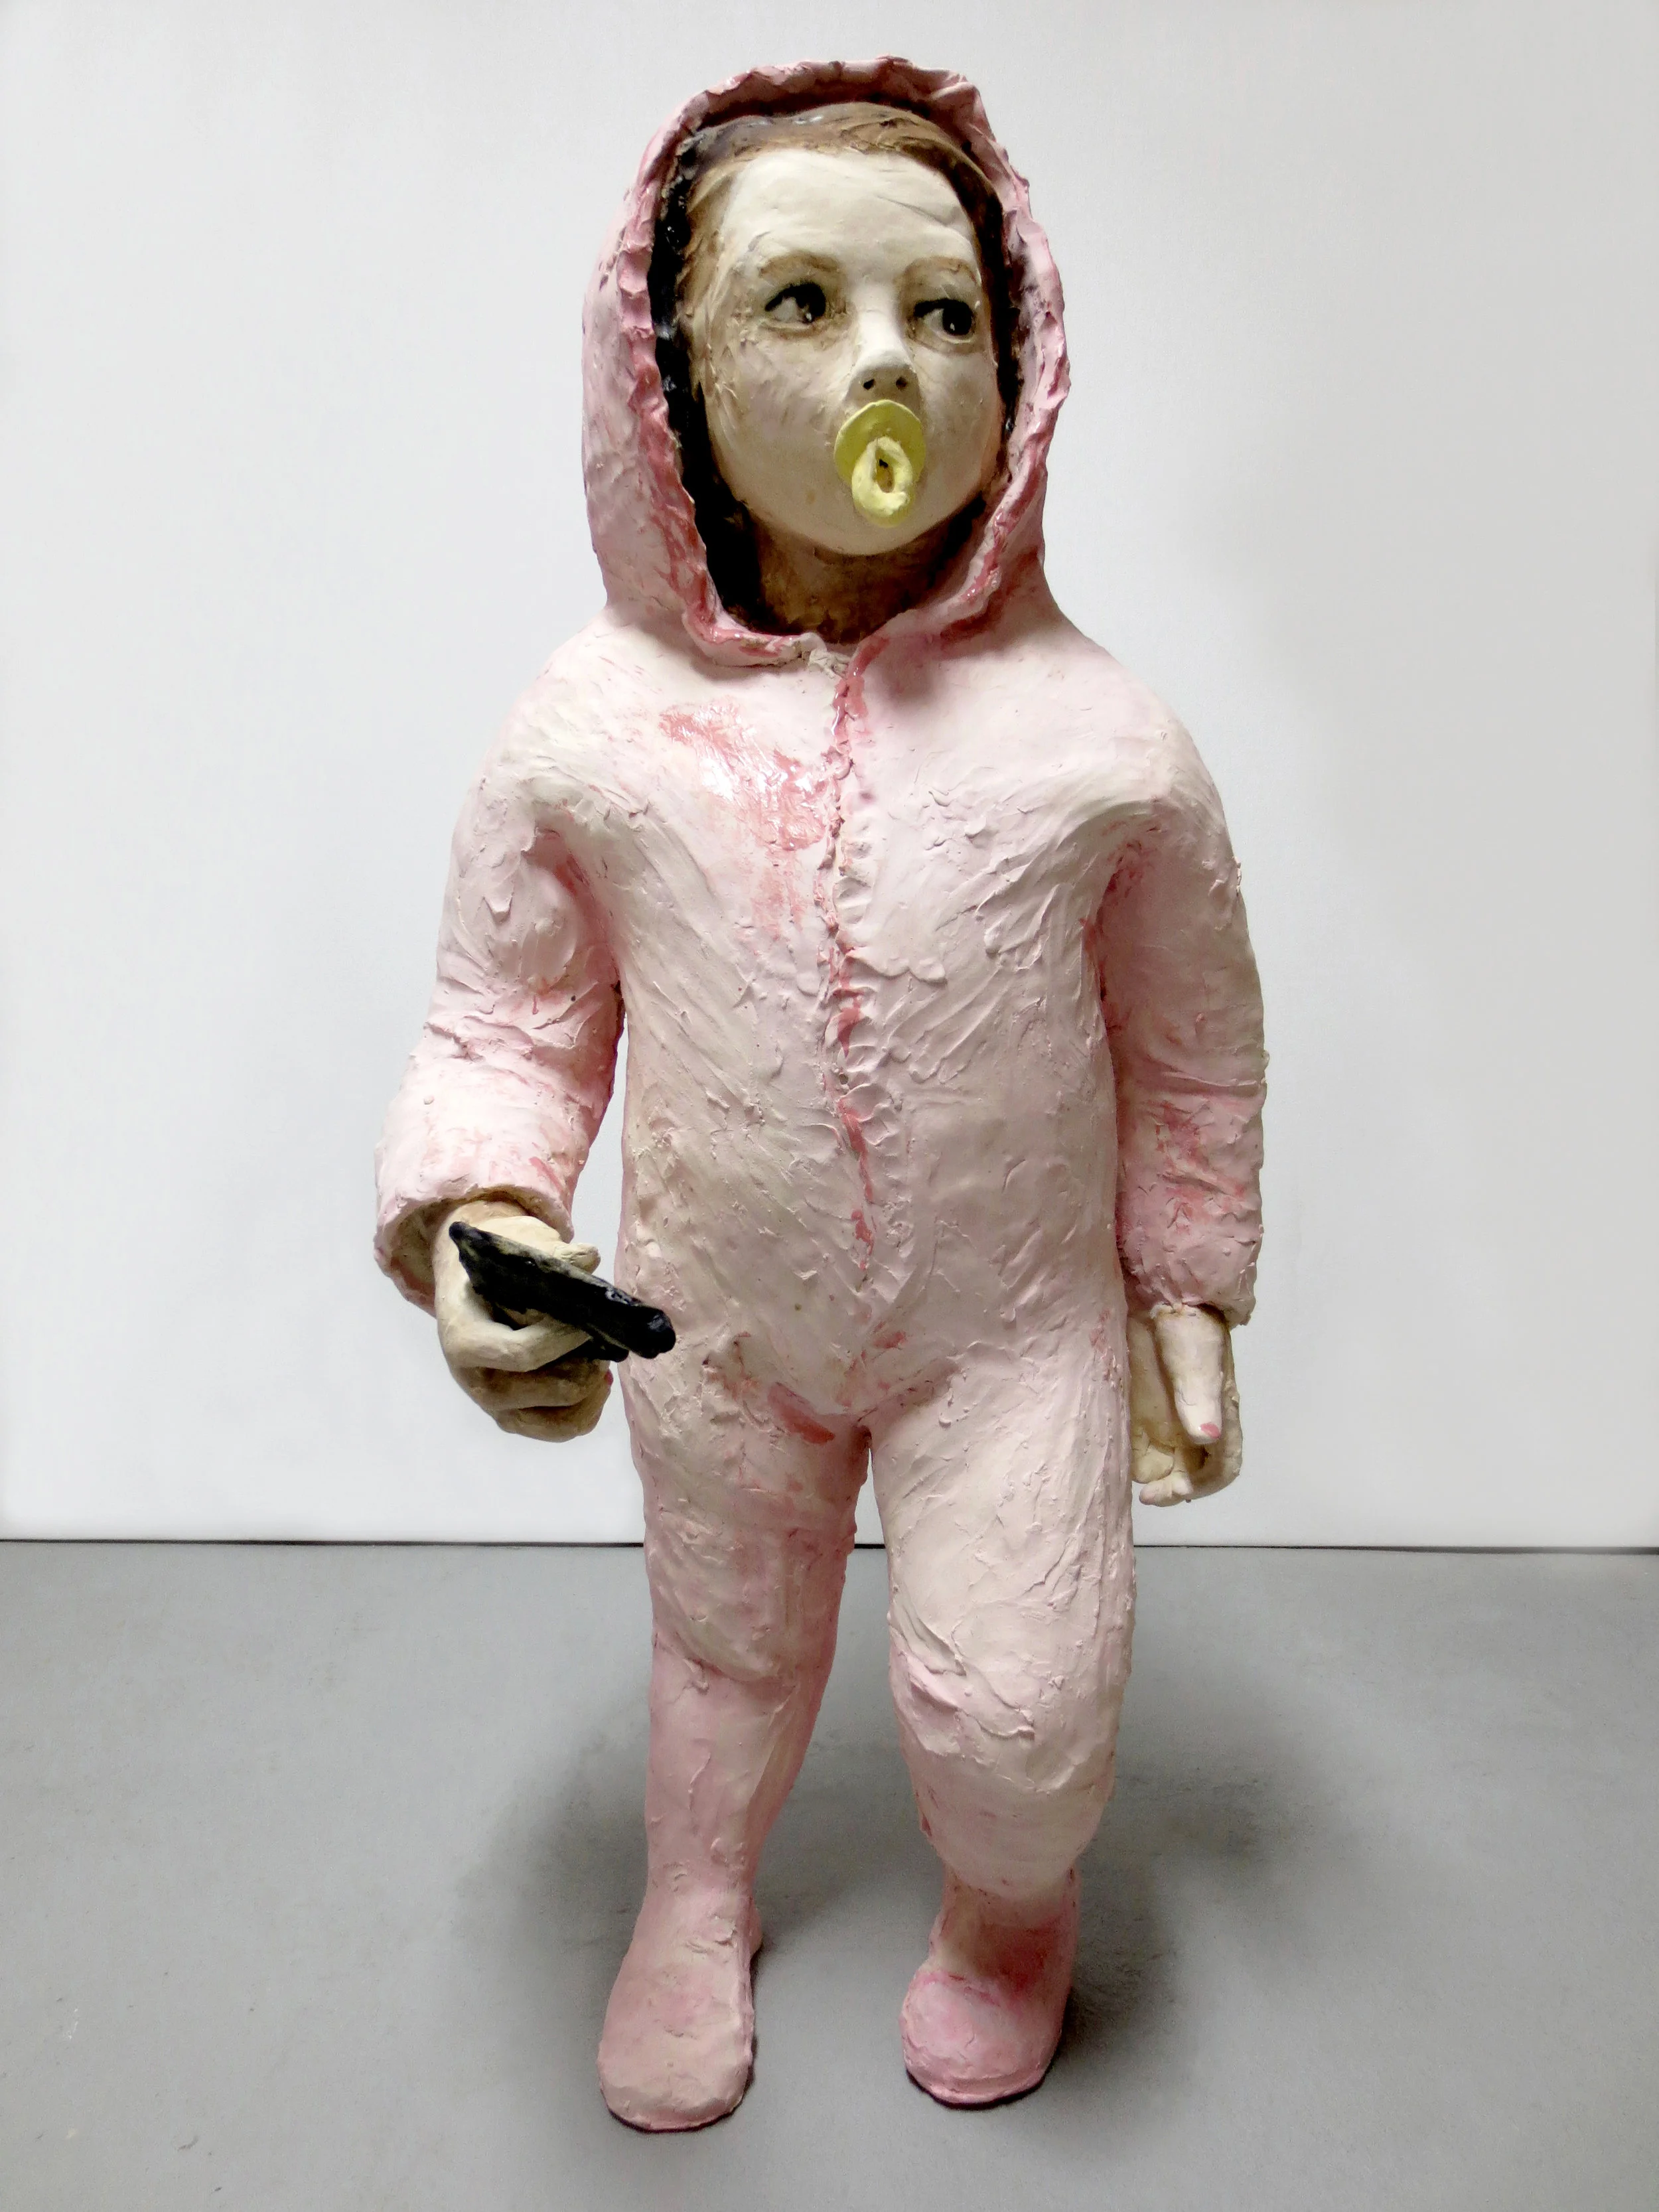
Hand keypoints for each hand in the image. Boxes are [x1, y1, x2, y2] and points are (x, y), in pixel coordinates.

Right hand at [432, 1198, 612, 1440]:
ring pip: (558, 1421)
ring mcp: (494, 1406)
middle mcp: (475, 1382)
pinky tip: (599, 1379)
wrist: (473, 1285)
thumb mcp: (514, 1247)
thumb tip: (588, 1258)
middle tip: (601, 1337)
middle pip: (547, 1390)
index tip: (588, 1320)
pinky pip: (560, 1430)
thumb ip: (550, 1254)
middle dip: (584, 1366)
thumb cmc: (497, 1265)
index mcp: (465, 1340)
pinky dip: (588, 1409)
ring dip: (590, 1390)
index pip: (523, 1353)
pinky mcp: (514, 1417)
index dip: (564, 1340)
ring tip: (601, 1359)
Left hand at [1129, 1304, 1241, 1506]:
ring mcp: (1168, 1415)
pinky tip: (1114, 1461)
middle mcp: (1195, 1422)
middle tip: (1146, 1494)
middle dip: (1172, 1489)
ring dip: (1151, 1477)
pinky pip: (1140, 1445)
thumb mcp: (1196, 1359)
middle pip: (1191, 1472)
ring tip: (1127, 1480)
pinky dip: (1131, 1459)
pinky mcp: (1143, 1407)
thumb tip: (1207, 1437)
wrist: (1157, 1293)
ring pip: (1164, 1463)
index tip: (1174, 1491)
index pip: (1223, 1466)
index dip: (1204, 1486)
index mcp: (1219, 1414)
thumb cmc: (1187, 1324)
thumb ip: (1199, 1397)